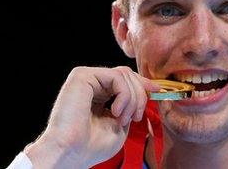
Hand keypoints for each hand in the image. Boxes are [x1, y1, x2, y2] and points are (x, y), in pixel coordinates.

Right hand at [24, 66, 159, 167]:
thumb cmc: (91, 146)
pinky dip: (124, 95)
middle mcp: (91, 84)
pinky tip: (116, 111)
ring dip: (132, 98)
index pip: (125, 80)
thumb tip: (147, 89)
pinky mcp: (82, 75)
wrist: (70, 153)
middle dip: (140, 95)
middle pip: (127, 75)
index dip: (143, 85)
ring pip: (124, 74)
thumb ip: (131, 106)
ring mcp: (86, 78)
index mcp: (98, 95)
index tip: (157, 92)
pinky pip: (116, 77)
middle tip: (136, 117)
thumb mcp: (120, 124)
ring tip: (123, 118)